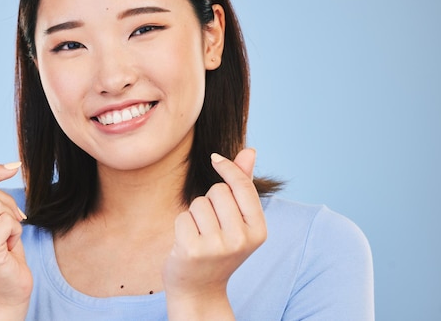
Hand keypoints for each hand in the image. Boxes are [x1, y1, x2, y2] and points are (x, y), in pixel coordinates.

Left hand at [163, 148, 265, 319]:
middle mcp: (241, 239)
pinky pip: (183, 217)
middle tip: (211, 227)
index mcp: (259, 231)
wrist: (200, 289)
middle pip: (218, 191)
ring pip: (199, 203)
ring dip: (195, 215)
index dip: (228, 168)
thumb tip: (249, 150)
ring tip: (200, 236)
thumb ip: (242, 185)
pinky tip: (187, 244)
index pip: (242, 185)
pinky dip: (182, 226)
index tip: (215, 158)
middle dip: (210, 201)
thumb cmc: (218, 248)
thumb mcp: (237, 220)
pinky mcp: (193, 250)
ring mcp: (218, 246)